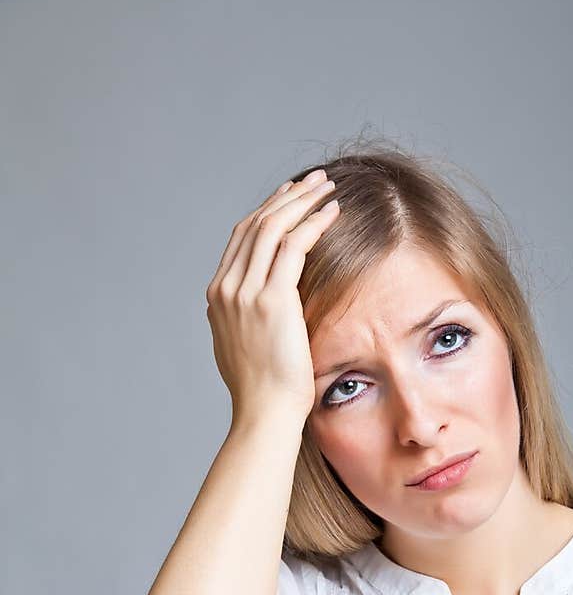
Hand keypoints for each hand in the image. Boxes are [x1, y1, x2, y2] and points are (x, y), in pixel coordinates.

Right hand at [205, 168, 340, 416]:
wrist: (264, 415)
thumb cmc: (264, 393)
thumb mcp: (245, 348)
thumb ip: (246, 321)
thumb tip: (260, 312)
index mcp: (218, 296)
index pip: (242, 239)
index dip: (268, 211)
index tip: (292, 197)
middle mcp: (226, 288)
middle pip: (255, 224)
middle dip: (287, 197)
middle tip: (313, 179)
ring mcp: (245, 293)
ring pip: (273, 226)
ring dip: (302, 201)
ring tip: (326, 185)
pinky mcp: (271, 300)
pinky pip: (293, 246)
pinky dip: (313, 223)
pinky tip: (332, 212)